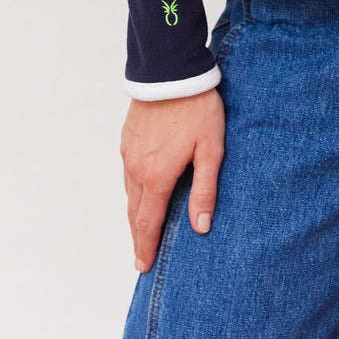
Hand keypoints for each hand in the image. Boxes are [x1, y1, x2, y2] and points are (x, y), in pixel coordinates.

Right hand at [120, 88, 225, 271]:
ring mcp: (129, 153)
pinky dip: (133, 191)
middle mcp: (137, 169)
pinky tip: (140, 192)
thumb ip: (205, 189)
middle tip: (141, 259)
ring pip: (129, 193)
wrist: (171, 71)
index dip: (146, 247)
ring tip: (141, 230)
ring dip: (135, 215)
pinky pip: (127, 173)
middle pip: (135, 213)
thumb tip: (200, 227)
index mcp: (157, 176)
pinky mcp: (127, 138)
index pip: (148, 223)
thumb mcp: (211, 149)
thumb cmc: (196, 108)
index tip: (144, 267)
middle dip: (138, 237)